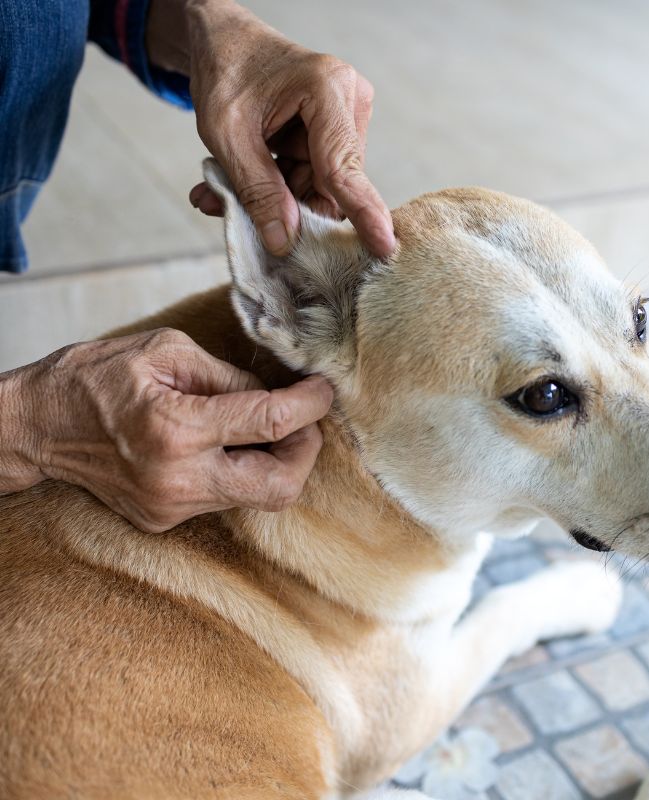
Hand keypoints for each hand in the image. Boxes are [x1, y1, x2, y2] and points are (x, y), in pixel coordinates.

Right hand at [0, 329, 332, 531]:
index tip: (325, 390)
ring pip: (256, 498)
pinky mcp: (164, 519)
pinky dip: (238, 471)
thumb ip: (228, 376)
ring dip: (274, 462)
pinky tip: (223, 445)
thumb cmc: (94, 378)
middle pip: (280, 488)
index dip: (311, 405)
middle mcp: (178, 479)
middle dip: (305, 453)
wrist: (36, 427)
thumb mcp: (165, 352)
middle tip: (302, 422)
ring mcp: (170, 507)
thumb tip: (274, 393)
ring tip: (263, 427)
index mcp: (177, 428)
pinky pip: (224, 497)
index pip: (272, 423)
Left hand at [175, 1, 394, 256]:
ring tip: (229, 188)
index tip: (384, 247)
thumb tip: (284, 242)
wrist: (226, 42)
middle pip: (331, 184)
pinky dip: (282, 185)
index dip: (361, 212)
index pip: (344, 167)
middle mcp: (349, 101)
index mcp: (325, 89)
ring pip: (322, 186)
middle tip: (235, 206)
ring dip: (279, 196)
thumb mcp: (226, 135)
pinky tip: (251, 177)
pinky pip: (317, 178)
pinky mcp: (339, 132)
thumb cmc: (225, 74)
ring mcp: (348, 117)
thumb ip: (256, 189)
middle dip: (288, 204)